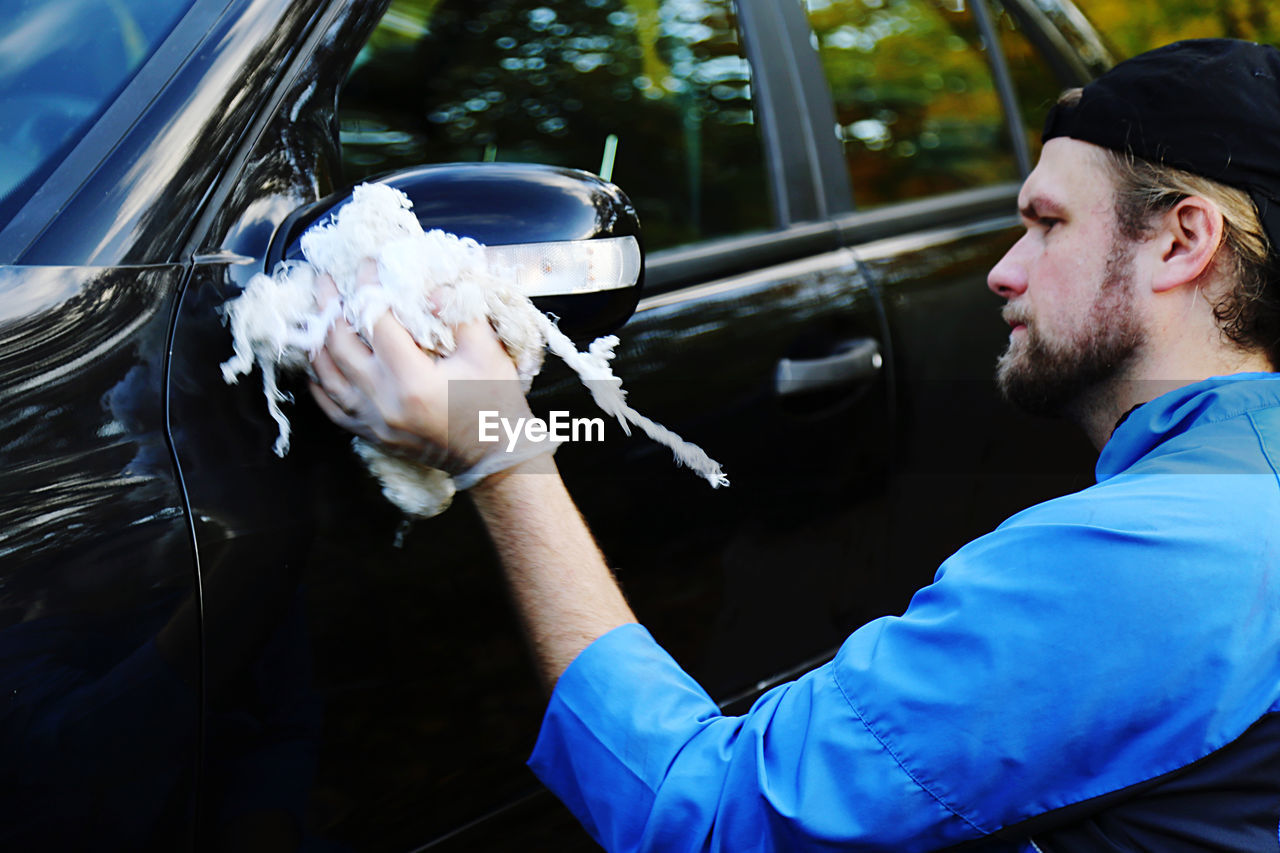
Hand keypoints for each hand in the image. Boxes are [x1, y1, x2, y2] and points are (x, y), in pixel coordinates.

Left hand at [308, 261, 534, 474]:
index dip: (367, 287)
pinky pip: (331, 408)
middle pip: (339, 345)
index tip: (366, 263)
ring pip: (327, 375)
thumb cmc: (495, 402)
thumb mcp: (487, 351)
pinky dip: (319, 382)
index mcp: (413, 381)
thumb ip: (458, 313)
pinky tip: (317, 362)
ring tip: (316, 312)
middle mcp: (383, 403)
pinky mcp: (372, 434)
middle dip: (329, 306)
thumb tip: (430, 288)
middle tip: (325, 280)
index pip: (376, 321)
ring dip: (318, 340)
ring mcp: (373, 422)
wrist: (495, 456)